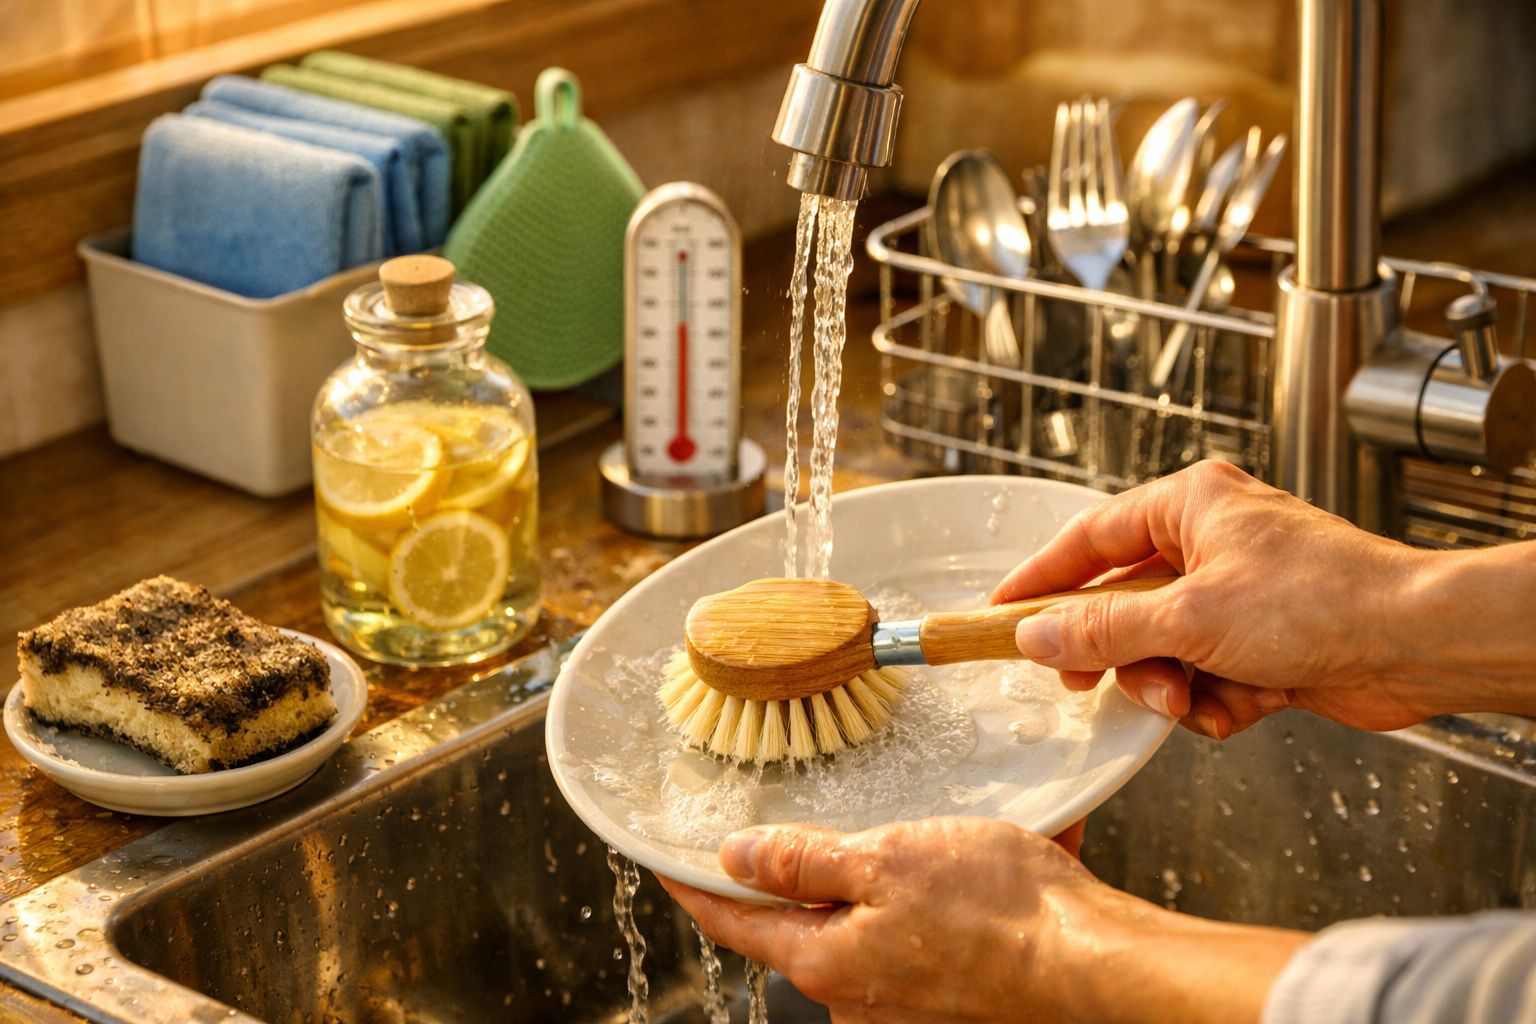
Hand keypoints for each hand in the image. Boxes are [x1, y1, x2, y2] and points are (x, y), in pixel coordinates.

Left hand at [659, 818, 1303, 1023]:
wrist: (1097, 966)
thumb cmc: (1000, 912)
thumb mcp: (887, 860)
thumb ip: (805, 862)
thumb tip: (735, 857)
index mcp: (826, 958)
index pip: (732, 920)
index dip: (693, 884)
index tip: (663, 859)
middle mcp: (857, 991)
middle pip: (802, 923)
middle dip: (808, 871)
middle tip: (810, 824)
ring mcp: (906, 996)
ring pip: (870, 920)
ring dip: (888, 873)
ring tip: (926, 833)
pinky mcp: (953, 989)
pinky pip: (928, 928)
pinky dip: (945, 887)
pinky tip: (982, 855)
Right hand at [992, 460, 1535, 736]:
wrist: (1418, 646)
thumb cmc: (1322, 601)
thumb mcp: (1188, 616)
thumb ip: (1101, 629)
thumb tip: (1036, 633)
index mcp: (1190, 506)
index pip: (1089, 538)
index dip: (1040, 577)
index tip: (1001, 609)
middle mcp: (1212, 544)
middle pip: (1122, 603)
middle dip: (1116, 651)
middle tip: (1081, 677)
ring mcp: (1239, 596)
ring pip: (1161, 649)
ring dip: (1168, 683)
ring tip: (1187, 698)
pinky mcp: (1264, 645)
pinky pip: (1204, 679)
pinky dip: (1214, 702)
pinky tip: (1242, 706)